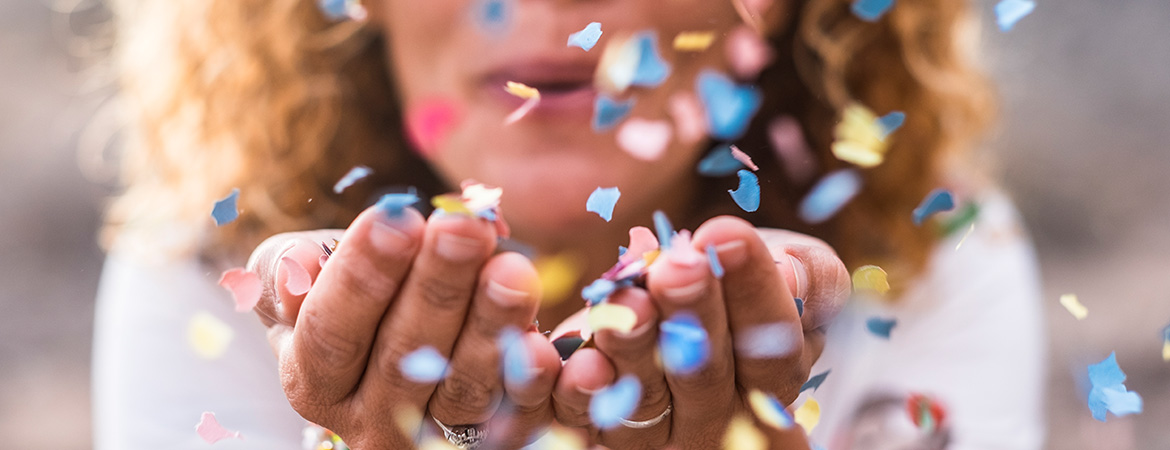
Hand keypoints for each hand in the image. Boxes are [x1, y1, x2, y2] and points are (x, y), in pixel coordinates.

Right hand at [246, 204, 561, 448]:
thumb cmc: (352, 291)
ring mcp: (431, 438)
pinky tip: (546, 341)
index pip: (332, 331)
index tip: (397, 219)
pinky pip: (516, 418)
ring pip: (463, 389)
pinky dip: (533, 382)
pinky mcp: (491, 442)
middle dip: (436, 286)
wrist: (401, 332)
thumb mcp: (304, 273)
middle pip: (402, 357)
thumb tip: (298, 267)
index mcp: (313, 380)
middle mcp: (368, 421)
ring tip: (513, 269)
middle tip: (464, 227)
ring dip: (491, 326)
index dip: (362, 277)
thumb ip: (288, 267)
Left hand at [550, 216, 848, 448]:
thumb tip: (792, 275)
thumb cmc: (746, 274)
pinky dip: (579, 391)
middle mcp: (720, 417)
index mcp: (775, 379)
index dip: (754, 292)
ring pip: (645, 398)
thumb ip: (809, 274)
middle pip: (706, 375)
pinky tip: (578, 358)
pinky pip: (585, 419)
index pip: (773, 347)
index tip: (727, 233)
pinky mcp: (601, 427)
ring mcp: (658, 432)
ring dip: (634, 346)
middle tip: (678, 266)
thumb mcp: (797, 266)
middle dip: (692, 315)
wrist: (681, 291)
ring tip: (628, 298)